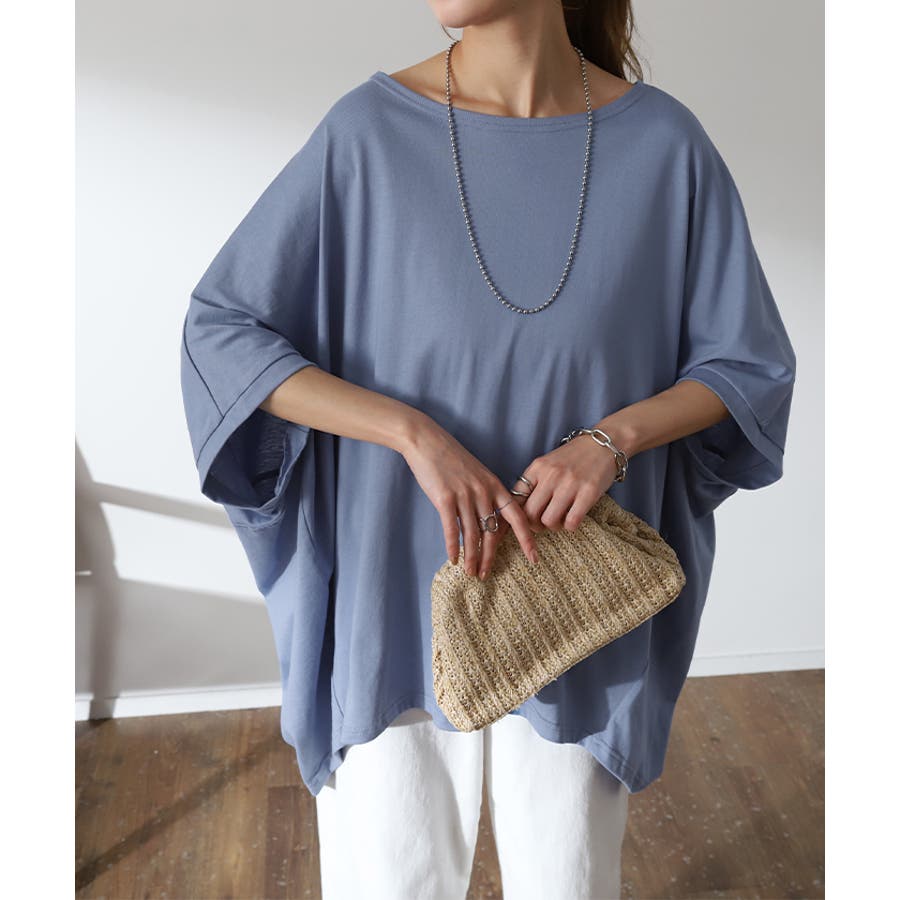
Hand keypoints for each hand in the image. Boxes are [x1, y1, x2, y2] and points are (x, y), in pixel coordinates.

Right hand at [400, 418, 539, 578]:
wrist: (428, 441)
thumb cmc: (452, 458)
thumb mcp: (477, 473)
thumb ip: (487, 494)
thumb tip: (491, 519)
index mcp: (495, 486)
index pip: (517, 517)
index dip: (527, 539)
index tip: (534, 558)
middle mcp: (484, 492)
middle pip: (493, 532)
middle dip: (491, 557)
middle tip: (487, 575)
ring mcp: (465, 495)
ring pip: (472, 535)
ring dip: (471, 557)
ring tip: (470, 573)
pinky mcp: (445, 498)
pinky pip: (452, 529)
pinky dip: (453, 547)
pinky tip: (453, 559)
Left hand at [490, 434, 618, 547]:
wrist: (603, 444)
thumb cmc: (574, 457)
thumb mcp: (548, 464)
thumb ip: (534, 483)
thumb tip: (519, 509)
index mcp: (537, 468)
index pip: (516, 498)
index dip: (518, 514)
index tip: (524, 520)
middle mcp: (551, 475)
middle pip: (530, 514)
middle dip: (534, 525)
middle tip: (542, 524)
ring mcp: (570, 484)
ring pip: (549, 521)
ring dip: (554, 526)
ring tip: (560, 520)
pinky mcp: (589, 492)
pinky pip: (571, 521)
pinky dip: (570, 526)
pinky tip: (573, 518)